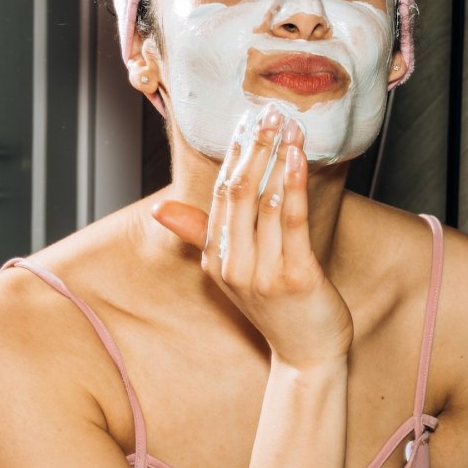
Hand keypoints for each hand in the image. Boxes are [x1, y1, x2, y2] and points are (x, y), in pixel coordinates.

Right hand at [153, 104, 353, 369]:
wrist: (307, 354)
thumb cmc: (277, 309)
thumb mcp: (233, 272)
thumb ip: (202, 235)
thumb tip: (159, 210)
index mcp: (216, 260)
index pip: (220, 197)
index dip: (232, 157)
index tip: (243, 121)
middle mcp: (233, 266)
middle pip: (238, 194)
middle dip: (253, 149)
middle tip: (266, 113)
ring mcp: (263, 273)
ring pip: (264, 202)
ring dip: (276, 158)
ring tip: (286, 125)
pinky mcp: (295, 277)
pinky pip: (291, 222)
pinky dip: (293, 186)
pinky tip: (298, 158)